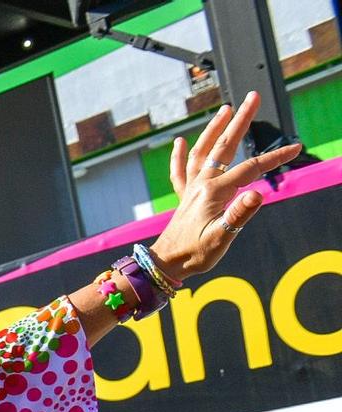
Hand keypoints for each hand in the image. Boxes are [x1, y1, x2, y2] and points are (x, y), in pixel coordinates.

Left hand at [151, 92, 301, 281]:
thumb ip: (239, 216)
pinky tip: (179, 142)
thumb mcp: (221, 239)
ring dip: (214, 129)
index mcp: (214, 192)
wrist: (165, 264)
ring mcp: (191, 189)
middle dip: (240, 120)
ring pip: (203, 151)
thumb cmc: (195, 254)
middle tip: (252, 97)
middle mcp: (201, 184)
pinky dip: (179, 156)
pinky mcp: (184, 197)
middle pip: (224, 146)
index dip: (275, 157)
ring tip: (225, 109)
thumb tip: (258, 195)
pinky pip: (180, 172)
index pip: (251, 168)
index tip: (296, 147)